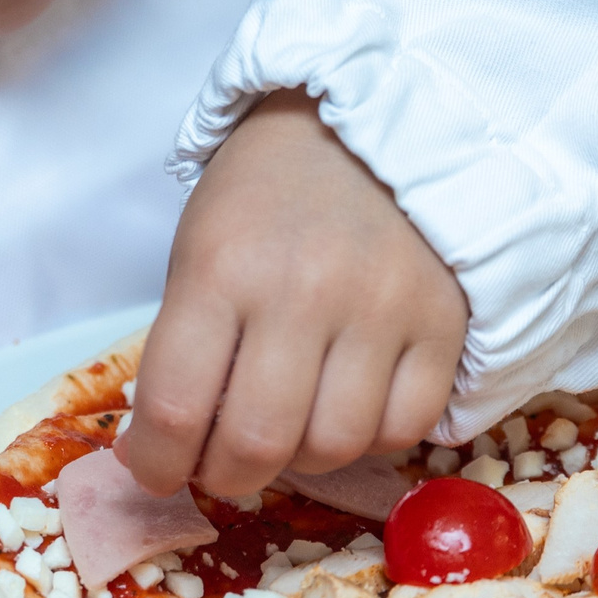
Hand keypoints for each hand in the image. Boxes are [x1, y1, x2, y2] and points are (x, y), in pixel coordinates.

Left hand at [117, 90, 466, 498]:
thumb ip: (188, 343)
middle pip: (258, 444)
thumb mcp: (200, 246)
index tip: (153, 469)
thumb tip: (177, 444)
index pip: (175, 407)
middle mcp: (303, 291)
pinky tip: (349, 405)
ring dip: (301, 460)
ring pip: (335, 446)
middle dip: (225, 476)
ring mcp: (381, 308)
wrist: (368, 121)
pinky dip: (372, 437)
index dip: (154, 463)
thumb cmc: (265, 190)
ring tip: (288, 429)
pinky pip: (405, 426)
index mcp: (222, 267)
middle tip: (219, 466)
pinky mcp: (444, 321)